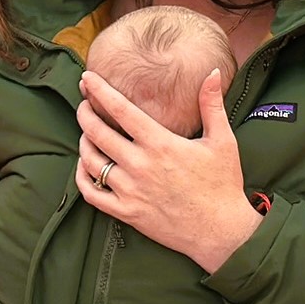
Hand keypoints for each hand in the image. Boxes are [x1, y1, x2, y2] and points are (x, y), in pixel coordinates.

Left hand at [75, 69, 262, 272]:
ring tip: (86, 133)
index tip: (88, 78)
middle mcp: (140, 165)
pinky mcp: (126, 212)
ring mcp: (130, 190)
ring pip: (90, 161)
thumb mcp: (223, 140)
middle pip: (97, 132)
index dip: (99, 91)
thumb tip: (213, 72)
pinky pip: (91, 193)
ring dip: (83, 142)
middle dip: (85, 113)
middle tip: (84, 104)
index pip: (120, 110)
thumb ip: (211, 105)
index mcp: (160, 144)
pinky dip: (81, 177)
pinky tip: (84, 166)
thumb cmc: (223, 184)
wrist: (221, 231)